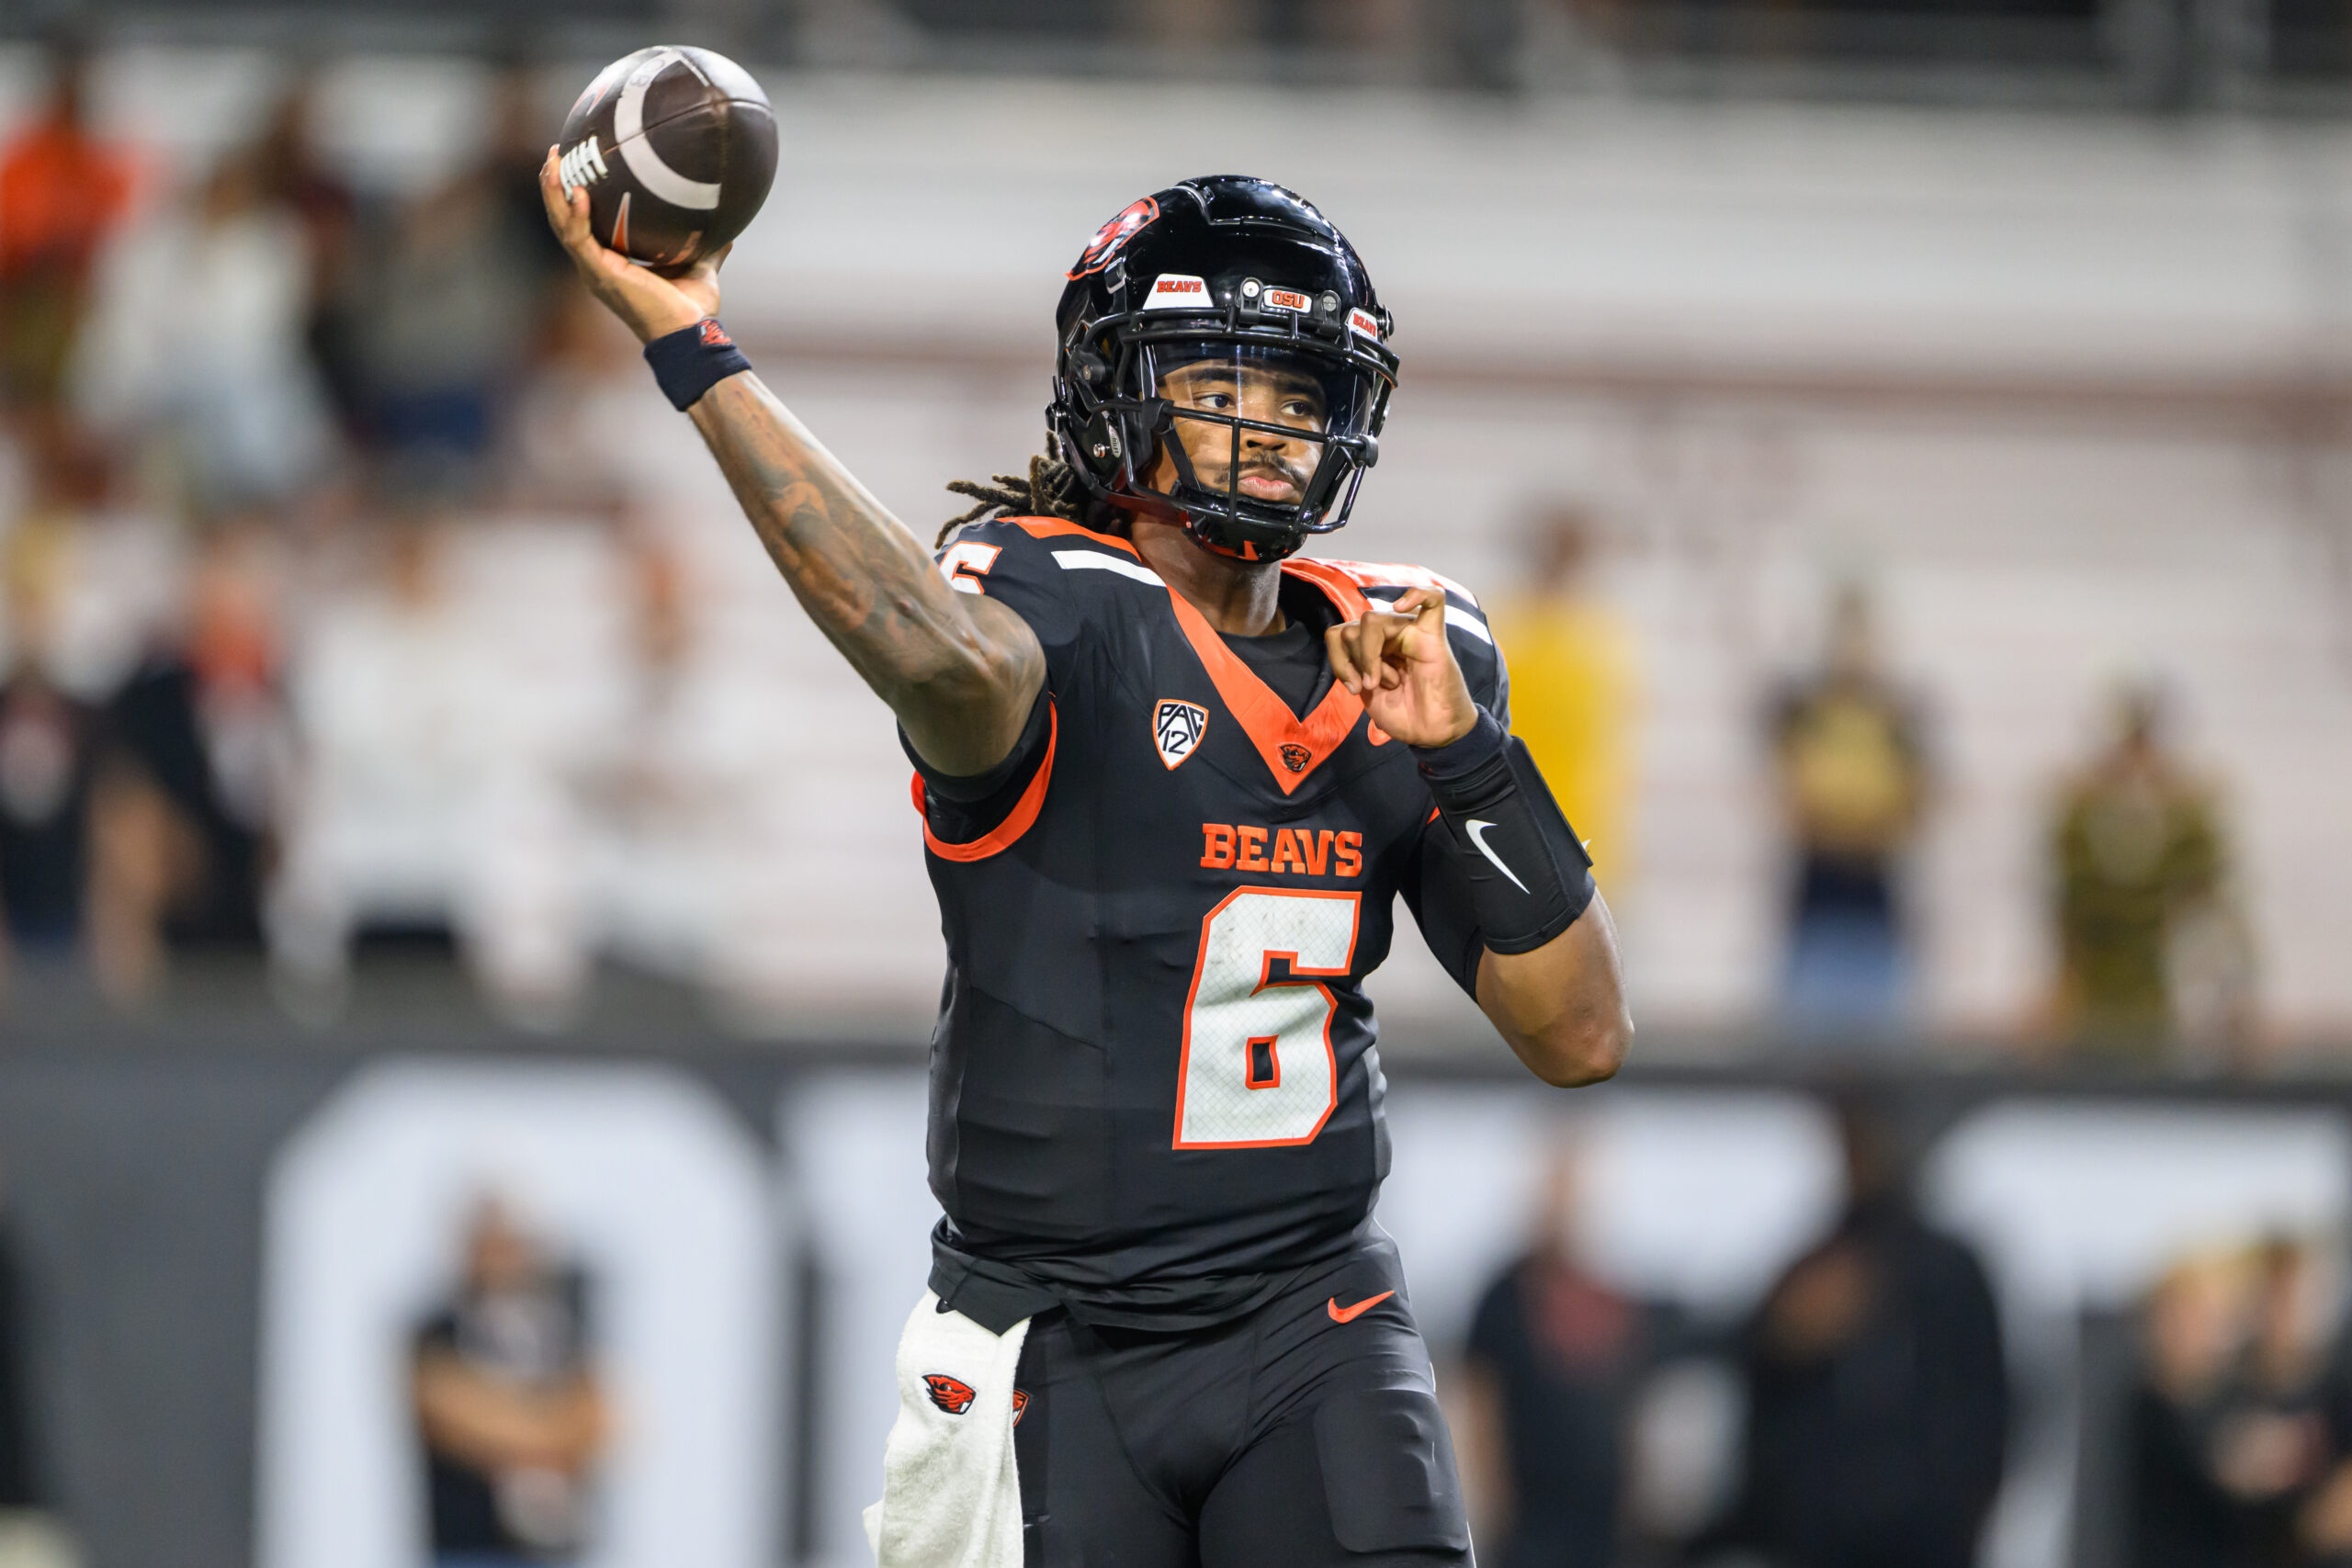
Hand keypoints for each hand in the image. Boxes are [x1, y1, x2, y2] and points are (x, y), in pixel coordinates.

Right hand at [539, 147, 727, 341]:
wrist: (690, 333)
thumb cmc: (692, 309)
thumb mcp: (700, 268)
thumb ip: (708, 249)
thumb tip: (730, 232)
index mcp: (611, 264)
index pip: (584, 225)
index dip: (575, 198)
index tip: (577, 167)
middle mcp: (596, 266)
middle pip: (564, 220)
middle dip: (555, 186)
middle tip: (556, 154)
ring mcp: (595, 270)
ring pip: (562, 225)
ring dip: (553, 192)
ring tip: (554, 161)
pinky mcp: (600, 273)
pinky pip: (579, 238)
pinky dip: (575, 213)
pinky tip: (577, 189)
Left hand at [1324, 587, 1477, 746]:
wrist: (1433, 733)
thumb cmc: (1404, 714)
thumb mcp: (1366, 692)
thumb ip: (1351, 664)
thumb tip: (1344, 636)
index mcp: (1371, 646)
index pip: (1338, 633)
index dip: (1338, 660)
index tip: (1353, 688)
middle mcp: (1389, 634)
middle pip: (1350, 628)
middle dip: (1355, 662)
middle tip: (1374, 687)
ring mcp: (1410, 631)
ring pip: (1370, 619)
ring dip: (1370, 656)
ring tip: (1390, 681)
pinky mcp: (1433, 635)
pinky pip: (1433, 599)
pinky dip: (1415, 594)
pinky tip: (1401, 606)